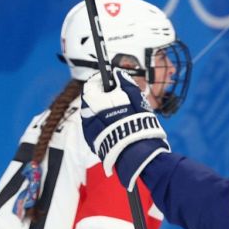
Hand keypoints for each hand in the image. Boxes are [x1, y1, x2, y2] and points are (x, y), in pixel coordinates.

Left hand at [80, 71, 169, 188]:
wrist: (139, 154)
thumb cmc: (140, 125)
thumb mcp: (138, 100)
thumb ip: (126, 85)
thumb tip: (118, 74)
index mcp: (97, 103)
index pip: (91, 86)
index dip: (100, 82)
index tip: (110, 81)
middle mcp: (89, 115)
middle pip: (89, 100)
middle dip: (99, 97)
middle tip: (114, 98)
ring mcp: (89, 129)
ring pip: (89, 114)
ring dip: (98, 111)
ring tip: (115, 114)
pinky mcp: (92, 142)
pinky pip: (91, 128)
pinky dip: (99, 124)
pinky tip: (112, 126)